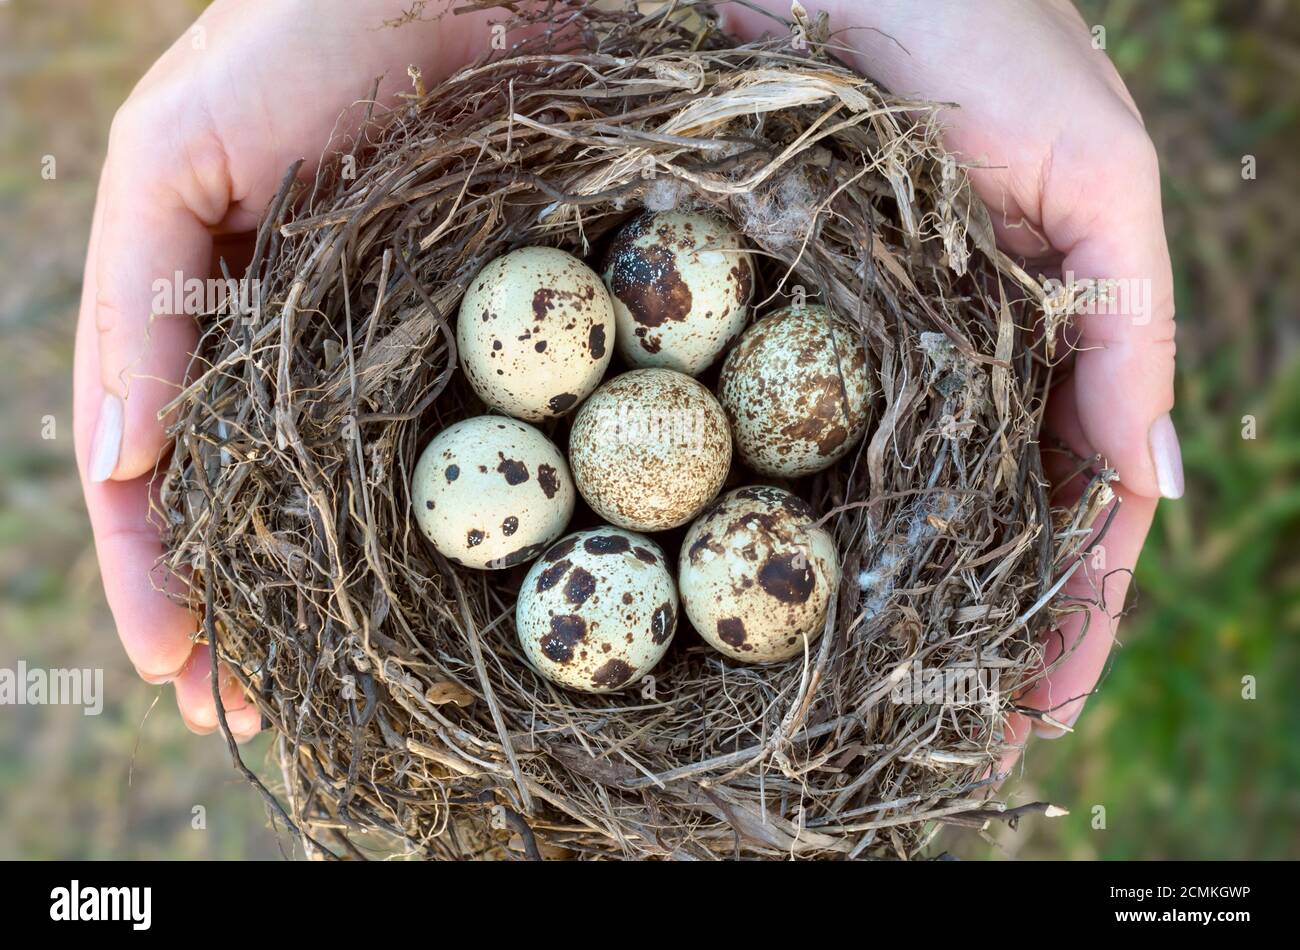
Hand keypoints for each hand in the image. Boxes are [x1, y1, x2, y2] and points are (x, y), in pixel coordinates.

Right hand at [74, 0, 499, 737]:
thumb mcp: (171, 157)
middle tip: (243, 717)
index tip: (172, 669)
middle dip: (239, 610)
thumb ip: (138, 301)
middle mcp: (288, 344)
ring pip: (341, 494)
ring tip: (314, 697)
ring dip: (322, 597)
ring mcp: (382, 345)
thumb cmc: (290, 43)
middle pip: (251, 502)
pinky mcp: (475, 332)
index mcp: (203, 313)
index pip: (161, 469)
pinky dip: (422, 522)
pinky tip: (416, 594)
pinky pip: (447, 442)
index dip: (156, 571)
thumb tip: (112, 455)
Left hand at [723, 0, 1181, 755]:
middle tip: (959, 750)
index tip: (1042, 714)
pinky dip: (820, 519)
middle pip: (990, 528)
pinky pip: (814, 439)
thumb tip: (1150, 485)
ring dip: (904, 607)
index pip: (1082, 509)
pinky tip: (803, 591)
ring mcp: (883, 350)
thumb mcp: (1095, 175)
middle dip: (984, 638)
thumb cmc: (989, 37)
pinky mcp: (797, 325)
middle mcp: (974, 360)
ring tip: (884, 711)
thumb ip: (1128, 330)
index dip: (1071, 615)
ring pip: (907, 503)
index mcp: (1064, 337)